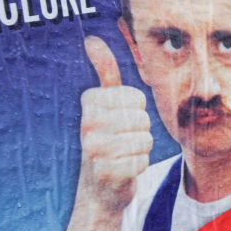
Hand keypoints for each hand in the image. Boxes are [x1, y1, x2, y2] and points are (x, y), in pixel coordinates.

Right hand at [33, 37, 152, 230]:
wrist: (99, 191)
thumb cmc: (107, 143)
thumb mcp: (105, 107)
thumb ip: (104, 74)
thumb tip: (92, 40)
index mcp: (89, 104)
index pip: (136, 99)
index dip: (136, 113)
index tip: (119, 123)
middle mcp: (87, 125)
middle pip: (142, 120)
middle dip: (140, 134)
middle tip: (122, 143)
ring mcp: (94, 150)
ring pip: (144, 141)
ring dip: (140, 152)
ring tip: (122, 156)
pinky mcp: (105, 173)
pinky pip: (142, 163)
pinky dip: (138, 169)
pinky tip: (123, 172)